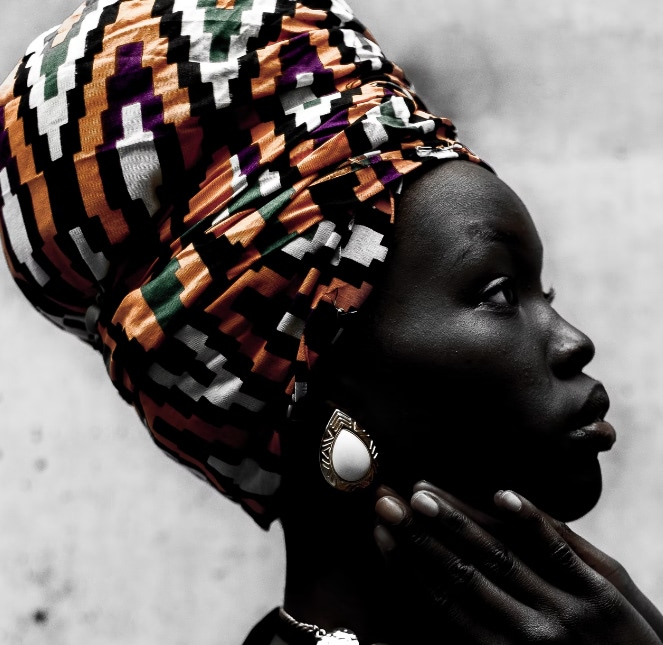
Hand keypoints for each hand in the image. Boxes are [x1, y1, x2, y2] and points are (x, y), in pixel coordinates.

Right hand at [374, 483, 662, 644]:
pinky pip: (560, 550)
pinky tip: (501, 494)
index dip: (407, 564)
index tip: (380, 533)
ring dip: (458, 522)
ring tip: (422, 492)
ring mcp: (567, 610)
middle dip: (418, 536)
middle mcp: (528, 634)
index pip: (442, 600)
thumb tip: (385, 643)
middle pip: (461, 573)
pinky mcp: (604, 593)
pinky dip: (529, 521)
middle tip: (385, 502)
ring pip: (501, 556)